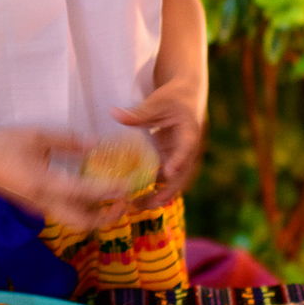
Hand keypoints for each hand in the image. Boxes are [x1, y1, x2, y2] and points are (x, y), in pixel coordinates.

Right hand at [0, 127, 129, 230]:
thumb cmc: (2, 143)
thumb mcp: (37, 135)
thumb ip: (68, 141)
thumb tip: (96, 144)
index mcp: (42, 185)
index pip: (84, 194)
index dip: (109, 192)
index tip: (128, 186)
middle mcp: (43, 203)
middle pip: (82, 223)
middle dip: (106, 217)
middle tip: (123, 201)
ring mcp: (38, 208)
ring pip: (73, 221)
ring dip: (96, 215)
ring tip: (112, 198)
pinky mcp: (35, 206)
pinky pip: (64, 213)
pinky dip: (82, 208)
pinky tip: (90, 191)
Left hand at [111, 79, 203, 209]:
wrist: (187, 98)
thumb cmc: (174, 97)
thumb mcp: (157, 101)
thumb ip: (138, 112)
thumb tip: (114, 113)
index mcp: (190, 132)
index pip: (186, 148)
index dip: (178, 161)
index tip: (168, 173)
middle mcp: (189, 150)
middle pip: (182, 175)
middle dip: (166, 191)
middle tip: (148, 203)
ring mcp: (182, 158)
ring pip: (174, 182)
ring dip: (158, 195)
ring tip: (136, 207)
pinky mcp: (173, 161)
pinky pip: (165, 180)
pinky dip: (153, 189)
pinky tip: (136, 199)